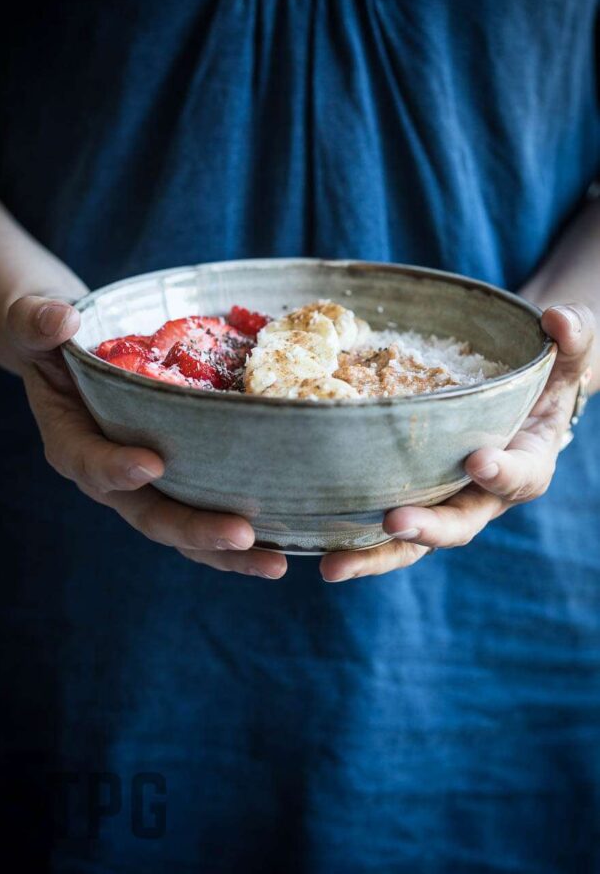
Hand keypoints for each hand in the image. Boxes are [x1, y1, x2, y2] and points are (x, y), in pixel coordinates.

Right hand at [6, 295, 286, 578]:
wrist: (66, 353)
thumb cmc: (50, 339)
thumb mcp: (34, 324)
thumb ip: (38, 323)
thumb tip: (63, 319)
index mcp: (72, 442)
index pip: (91, 463)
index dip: (117, 469)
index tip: (152, 464)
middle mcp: (110, 477)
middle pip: (149, 515)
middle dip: (195, 529)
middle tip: (242, 534)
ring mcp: (146, 486)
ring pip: (184, 532)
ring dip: (228, 551)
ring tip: (274, 562)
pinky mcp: (177, 482)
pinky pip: (206, 512)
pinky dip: (242, 536)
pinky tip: (285, 544)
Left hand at [320, 304, 595, 582]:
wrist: (514, 396)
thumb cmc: (542, 374)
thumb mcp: (565, 354)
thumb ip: (572, 335)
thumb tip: (558, 319)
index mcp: (527, 463)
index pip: (522, 476)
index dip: (505, 472)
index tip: (480, 460)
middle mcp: (482, 494)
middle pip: (459, 524)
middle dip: (429, 527)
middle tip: (396, 521)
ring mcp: (442, 501)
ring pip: (412, 541)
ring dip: (374, 555)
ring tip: (333, 566)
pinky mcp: (408, 497)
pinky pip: (380, 527)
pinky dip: (351, 539)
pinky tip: (312, 545)